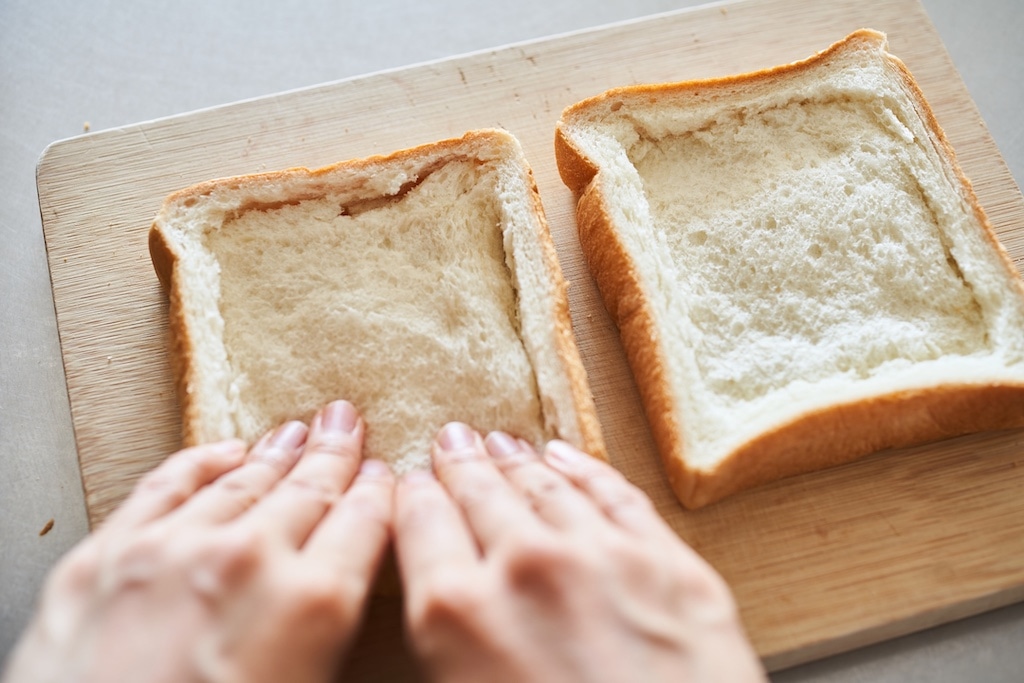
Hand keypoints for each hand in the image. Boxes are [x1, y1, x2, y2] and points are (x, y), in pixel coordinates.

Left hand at [4, 400, 392, 682]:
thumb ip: (332, 635)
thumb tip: (342, 604)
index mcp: (310, 605)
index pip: (363, 524)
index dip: (378, 495)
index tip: (384, 477)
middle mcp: (247, 561)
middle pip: (309, 489)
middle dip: (336, 454)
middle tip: (348, 426)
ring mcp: (170, 551)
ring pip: (243, 480)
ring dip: (278, 453)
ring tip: (300, 430)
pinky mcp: (105, 557)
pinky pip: (165, 486)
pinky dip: (201, 461)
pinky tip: (224, 449)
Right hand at [394, 424, 764, 682]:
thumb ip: (441, 647)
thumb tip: (433, 613)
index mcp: (456, 614)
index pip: (419, 522)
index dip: (411, 495)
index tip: (409, 479)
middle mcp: (523, 567)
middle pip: (478, 491)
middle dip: (459, 462)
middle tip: (450, 438)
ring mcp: (601, 557)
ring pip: (542, 484)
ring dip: (515, 460)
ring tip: (498, 441)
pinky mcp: (669, 565)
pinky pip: (615, 495)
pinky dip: (584, 470)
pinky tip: (566, 456)